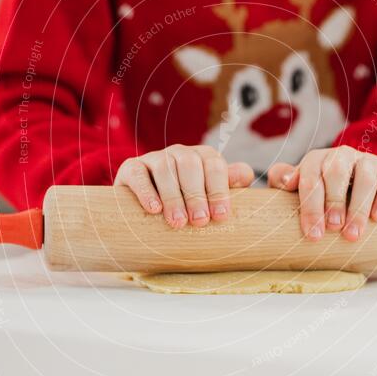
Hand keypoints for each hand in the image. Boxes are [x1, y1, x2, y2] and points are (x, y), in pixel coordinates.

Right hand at [115, 145, 253, 228]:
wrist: (145, 211)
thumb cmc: (186, 206)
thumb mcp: (209, 197)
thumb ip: (229, 185)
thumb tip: (245, 175)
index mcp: (202, 157)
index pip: (214, 165)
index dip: (219, 190)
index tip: (220, 216)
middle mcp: (179, 153)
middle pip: (190, 164)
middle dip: (197, 195)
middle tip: (199, 222)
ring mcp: (154, 158)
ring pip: (165, 168)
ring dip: (173, 196)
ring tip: (177, 222)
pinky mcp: (132, 168)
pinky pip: (138, 174)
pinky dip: (146, 191)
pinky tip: (154, 209)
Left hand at [267, 147, 376, 241]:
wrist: (357, 187)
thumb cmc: (323, 194)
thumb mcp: (302, 188)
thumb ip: (284, 181)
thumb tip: (284, 181)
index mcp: (316, 160)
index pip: (310, 178)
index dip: (310, 205)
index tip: (313, 232)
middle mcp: (341, 155)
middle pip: (336, 173)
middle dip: (333, 202)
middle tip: (333, 229)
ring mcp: (366, 160)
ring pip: (364, 177)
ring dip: (358, 206)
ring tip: (353, 233)